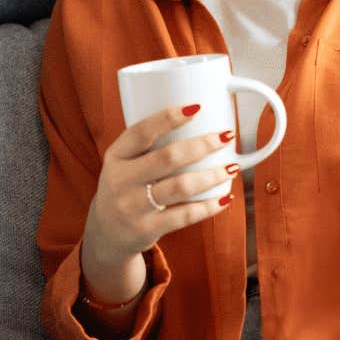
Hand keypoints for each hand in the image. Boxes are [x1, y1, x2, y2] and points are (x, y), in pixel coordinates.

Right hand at [80, 103, 236, 297]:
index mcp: (116, 156)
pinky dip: (209, 206)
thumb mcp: (123, 163)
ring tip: (232, 167)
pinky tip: (224, 198)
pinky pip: (185, 216)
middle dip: (203, 145)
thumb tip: (197, 117)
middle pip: (168, 157)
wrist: (107, 232)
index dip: (169, 118)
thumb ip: (148, 146)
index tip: (196, 107)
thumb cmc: (126, 187)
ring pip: (180, 187)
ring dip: (212, 175)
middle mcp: (121, 180)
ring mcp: (133, 206)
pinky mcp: (146, 229)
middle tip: (226, 136)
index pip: (141, 132)